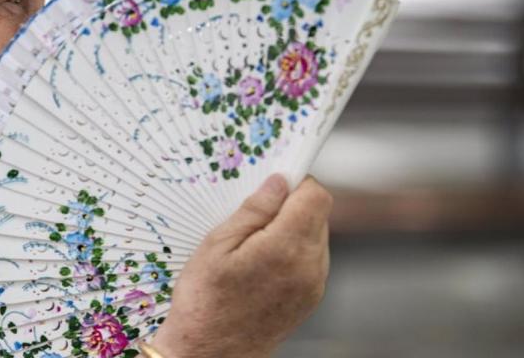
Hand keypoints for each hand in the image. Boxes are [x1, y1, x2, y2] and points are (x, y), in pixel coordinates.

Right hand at [150, 174, 332, 357]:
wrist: (210, 352)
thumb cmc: (205, 302)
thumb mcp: (217, 245)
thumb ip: (254, 210)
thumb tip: (279, 182)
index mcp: (286, 248)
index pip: (316, 195)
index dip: (296, 183)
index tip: (273, 183)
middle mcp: (309, 267)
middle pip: (318, 213)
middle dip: (291, 205)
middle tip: (254, 216)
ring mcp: (314, 285)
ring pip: (317, 235)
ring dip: (292, 228)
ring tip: (254, 244)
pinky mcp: (311, 298)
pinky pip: (312, 258)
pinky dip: (293, 250)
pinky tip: (263, 262)